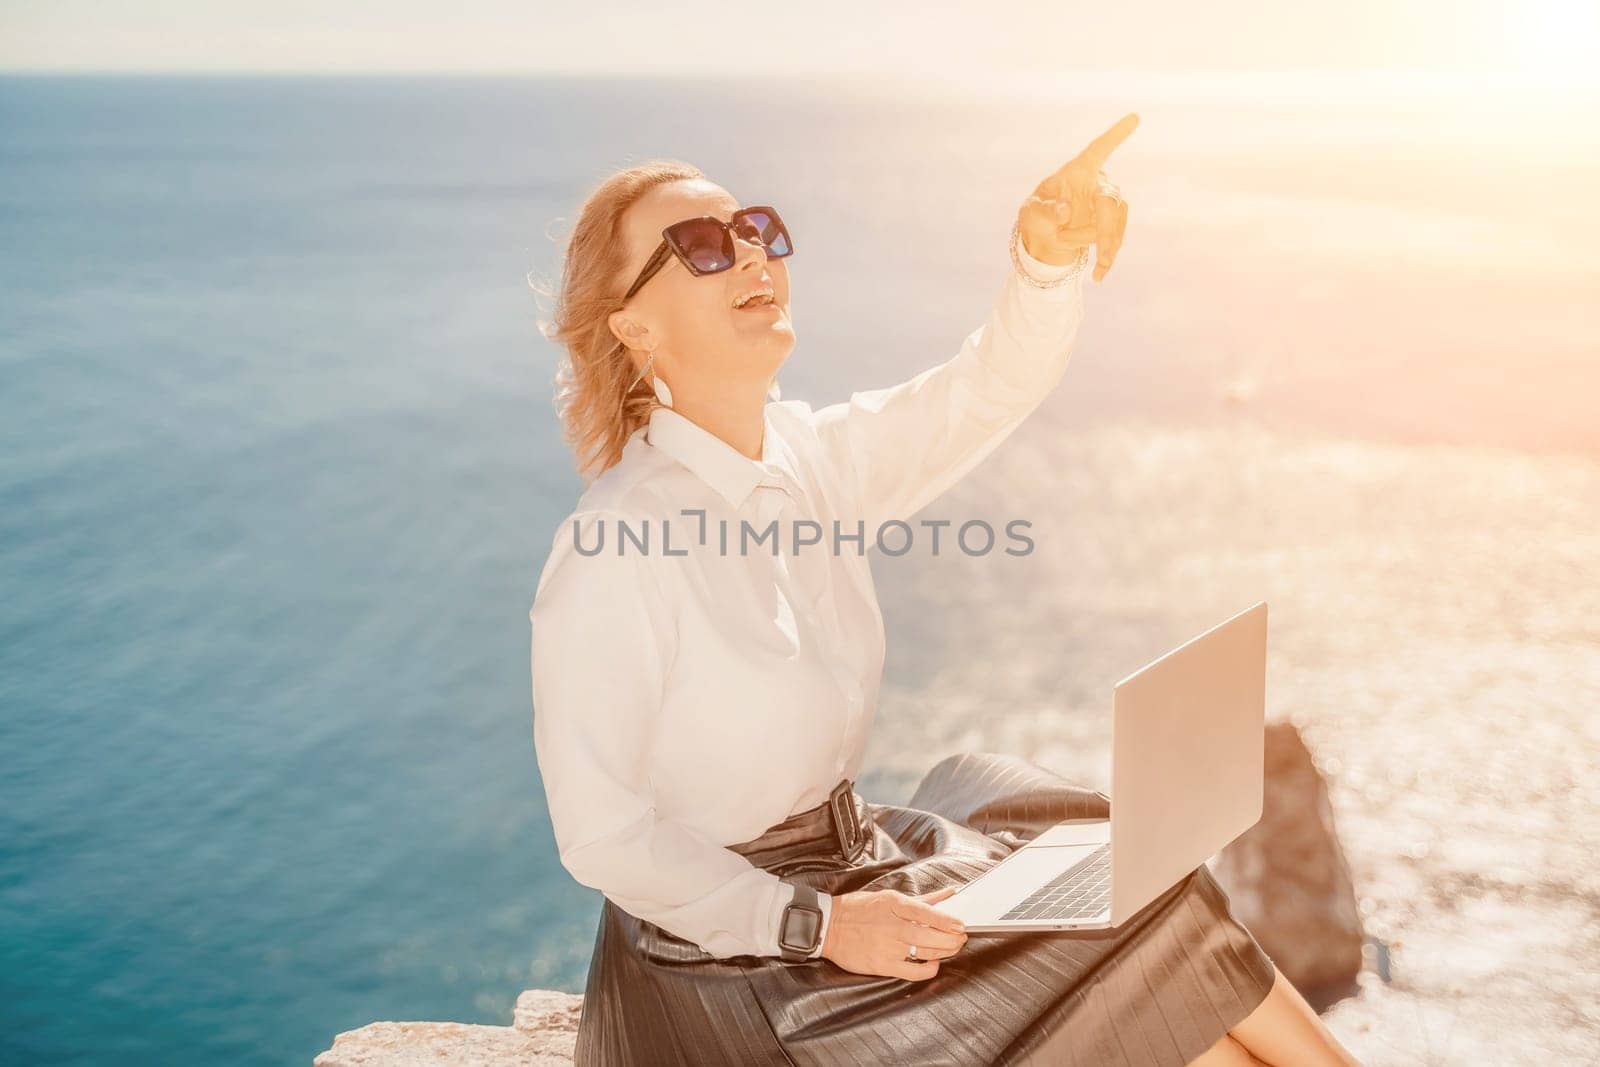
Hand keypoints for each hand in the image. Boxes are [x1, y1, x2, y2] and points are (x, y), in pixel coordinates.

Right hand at [819, 886, 967, 979]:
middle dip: (952, 939)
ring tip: (952, 949)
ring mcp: (887, 946)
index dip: (948, 921)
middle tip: (961, 939)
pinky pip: (912, 971)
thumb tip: (948, 894)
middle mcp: (892, 925)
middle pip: (931, 935)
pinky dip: (928, 969)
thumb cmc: (858, 909)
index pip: (928, 913)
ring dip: (944, 952)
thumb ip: (921, 899)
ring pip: (925, 952)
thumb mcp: (888, 897)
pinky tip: (934, 964)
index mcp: (893, 904)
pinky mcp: (882, 964)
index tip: (962, 926)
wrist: (828, 927)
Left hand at [1016, 111, 1137, 281]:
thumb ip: (1045, 211)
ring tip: (1091, 262)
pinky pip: (1117, 237)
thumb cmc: (1035, 217)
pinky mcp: (1112, 221)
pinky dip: (1108, 256)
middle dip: (1103, 229)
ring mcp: (1107, 202)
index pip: (1098, 149)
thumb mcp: (1030, 214)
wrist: (1045, 238)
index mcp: (1078, 171)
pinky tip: (1099, 275)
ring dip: (1103, 244)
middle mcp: (1097, 182)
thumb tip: (1066, 211)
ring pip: (1115, 222)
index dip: (1115, 135)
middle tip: (1099, 255)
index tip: (1134, 117)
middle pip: (1111, 201)